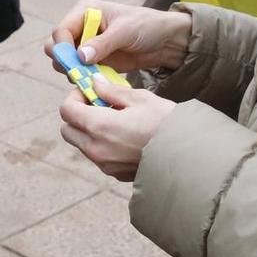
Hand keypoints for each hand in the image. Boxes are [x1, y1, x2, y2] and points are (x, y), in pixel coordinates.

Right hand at [46, 0, 191, 76]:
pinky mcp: (93, 61)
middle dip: (64, 61)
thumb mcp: (125, 31)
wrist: (165, 42)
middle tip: (80, 71)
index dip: (62, 47)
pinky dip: (83, 78)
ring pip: (64, 62)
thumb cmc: (146, 26)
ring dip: (74, 71)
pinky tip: (97, 81)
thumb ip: (102, 43)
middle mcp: (81, 27)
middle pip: (55, 47)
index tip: (74, 62)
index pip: (60, 30)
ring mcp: (86, 45)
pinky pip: (78, 72)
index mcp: (84, 11)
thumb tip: (79, 56)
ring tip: (93, 75)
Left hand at [59, 81, 176, 180]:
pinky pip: (97, 157)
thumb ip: (112, 91)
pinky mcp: (115, 173)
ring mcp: (105, 164)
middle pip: (68, 130)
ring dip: (89, 131)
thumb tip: (95, 83)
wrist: (189, 156)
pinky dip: (101, 145)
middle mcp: (96, 148)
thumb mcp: (140, 99)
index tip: (90, 92)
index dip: (74, 98)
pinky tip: (124, 137)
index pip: (66, 111)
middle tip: (98, 105)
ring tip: (115, 121)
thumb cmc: (166, 123)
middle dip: (77, 116)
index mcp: (99, 126)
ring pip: (81, 145)